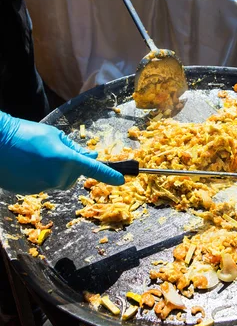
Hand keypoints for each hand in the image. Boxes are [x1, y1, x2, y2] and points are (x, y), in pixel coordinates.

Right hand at [0, 112, 123, 193]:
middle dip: (71, 165)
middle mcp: (57, 177)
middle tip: (55, 150)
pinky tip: (28, 164)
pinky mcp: (30, 192)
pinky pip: (43, 184)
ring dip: (55, 170)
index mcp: (66, 160)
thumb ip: (74, 148)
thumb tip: (89, 156)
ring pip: (58, 180)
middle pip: (74, 175)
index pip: (93, 169)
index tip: (121, 180)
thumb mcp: (54, 135)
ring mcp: (43, 187)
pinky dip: (40, 175)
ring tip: (37, 156)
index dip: (109, 175)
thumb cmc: (25, 133)